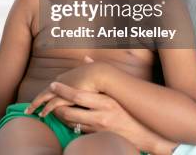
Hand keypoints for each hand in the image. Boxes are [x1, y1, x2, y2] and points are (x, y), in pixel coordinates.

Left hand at [25, 57, 106, 116]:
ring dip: (36, 105)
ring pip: (44, 97)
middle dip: (36, 100)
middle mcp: (61, 82)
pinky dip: (46, 109)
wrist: (100, 74)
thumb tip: (87, 57)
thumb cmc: (97, 71)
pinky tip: (43, 114)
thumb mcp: (89, 69)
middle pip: (44, 92)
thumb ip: (86, 64)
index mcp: (65, 77)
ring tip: (30, 112)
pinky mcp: (64, 96)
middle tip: (28, 107)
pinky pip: (52, 104)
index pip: (53, 86)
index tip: (42, 97)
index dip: (47, 92)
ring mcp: (61, 88)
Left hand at [49, 82, 176, 154]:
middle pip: (70, 111)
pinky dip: (71, 124)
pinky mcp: (98, 137)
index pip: (78, 95)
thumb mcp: (117, 91)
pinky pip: (78, 131)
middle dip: (56, 106)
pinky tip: (67, 119)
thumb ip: (99, 74)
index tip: (52, 85)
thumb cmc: (131, 108)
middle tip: (49, 101)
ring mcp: (99, 129)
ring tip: (54, 109)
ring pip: (72, 122)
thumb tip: (85, 58)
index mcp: (106, 101)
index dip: (62, 90)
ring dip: (61, 116)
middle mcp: (102, 116)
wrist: (147, 134)